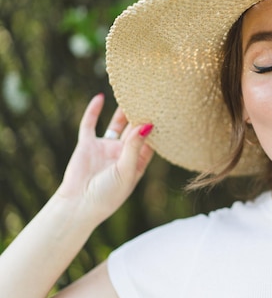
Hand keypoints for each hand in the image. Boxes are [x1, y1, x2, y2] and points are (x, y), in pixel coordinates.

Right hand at [57, 94, 153, 224]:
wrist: (78, 205)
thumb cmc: (108, 195)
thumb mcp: (126, 170)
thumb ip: (135, 147)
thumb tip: (148, 125)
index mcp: (137, 162)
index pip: (151, 141)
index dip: (158, 127)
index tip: (168, 110)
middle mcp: (123, 153)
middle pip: (135, 129)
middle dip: (143, 114)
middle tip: (152, 95)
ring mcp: (105, 147)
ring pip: (117, 124)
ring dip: (122, 110)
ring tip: (132, 92)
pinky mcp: (87, 145)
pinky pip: (90, 124)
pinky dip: (94, 111)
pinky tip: (100, 97)